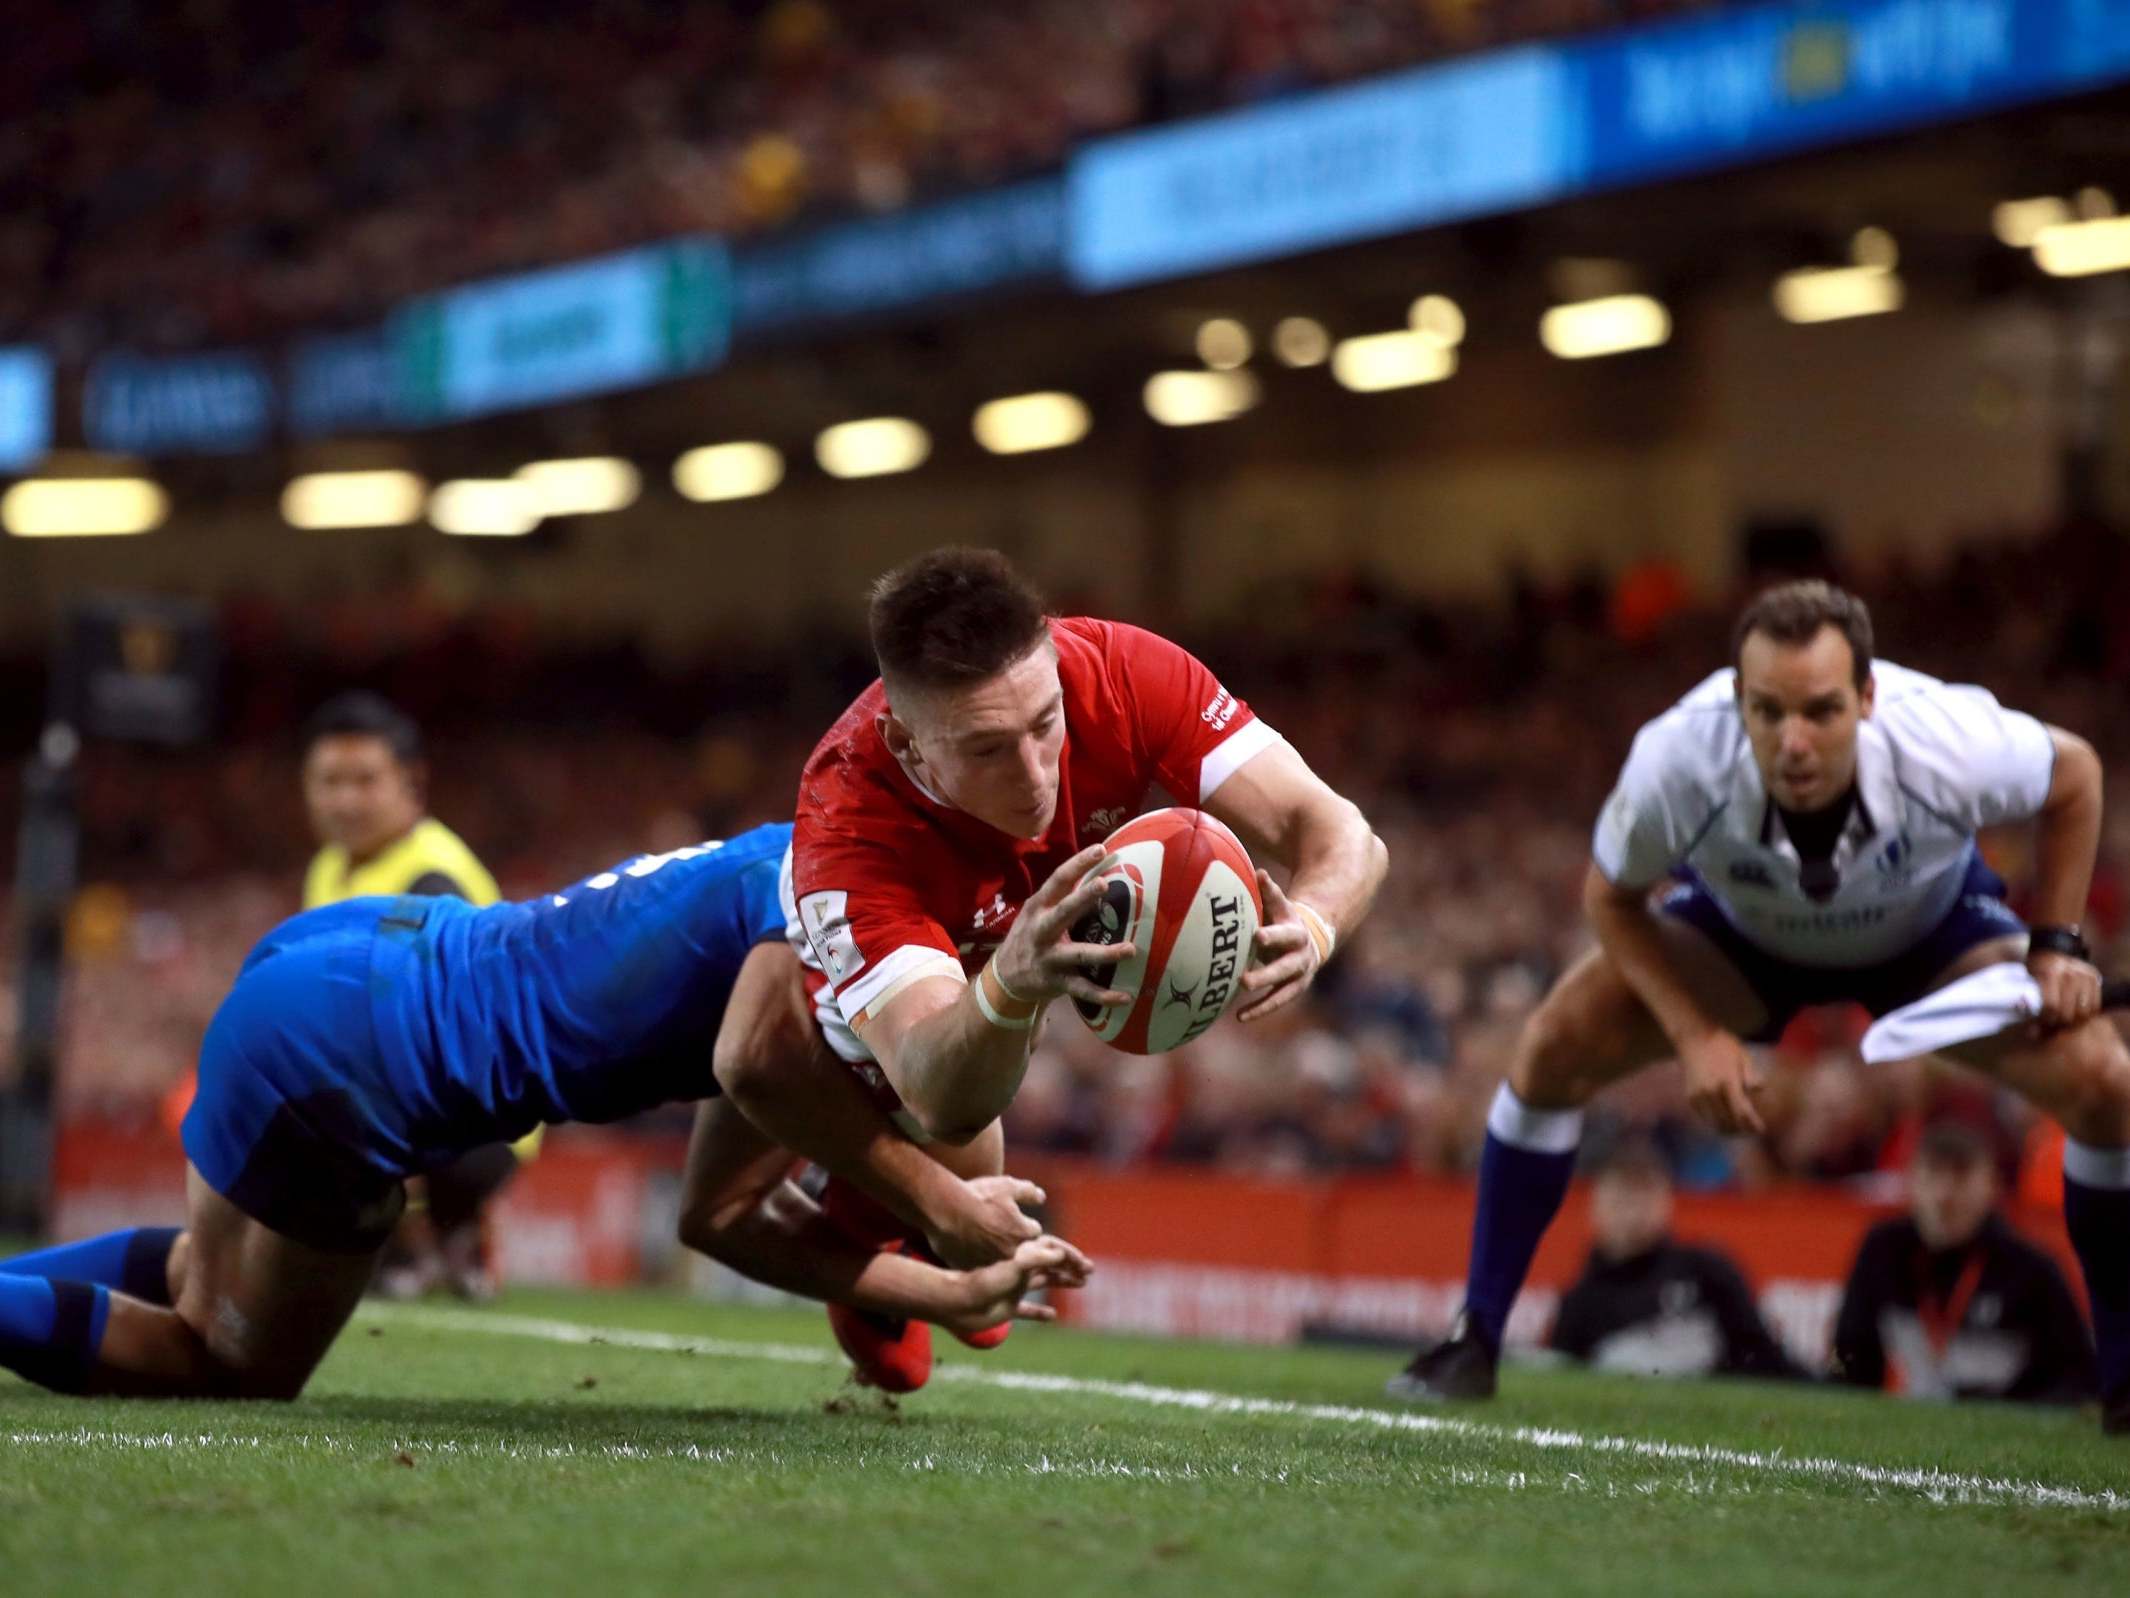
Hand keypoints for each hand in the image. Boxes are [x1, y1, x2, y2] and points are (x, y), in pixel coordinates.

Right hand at [923, 1174, 1043, 1268]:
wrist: (944, 1210)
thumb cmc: (978, 1196)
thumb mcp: (1008, 1186)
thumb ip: (1029, 1192)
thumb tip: (1041, 1197)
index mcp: (1024, 1234)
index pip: (1034, 1231)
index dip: (1023, 1222)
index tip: (1013, 1218)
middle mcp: (1011, 1254)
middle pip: (1021, 1251)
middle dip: (1015, 1242)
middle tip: (1000, 1229)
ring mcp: (991, 1265)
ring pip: (1001, 1262)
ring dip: (998, 1253)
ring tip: (984, 1239)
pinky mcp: (971, 1269)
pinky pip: (980, 1268)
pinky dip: (978, 1260)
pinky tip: (969, 1247)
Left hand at [939, 1235, 1093, 1337]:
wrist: (956, 1300)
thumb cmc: (983, 1279)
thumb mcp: (1014, 1265)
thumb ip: (1037, 1258)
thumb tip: (1060, 1252)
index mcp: (1022, 1257)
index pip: (1052, 1251)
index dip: (1070, 1257)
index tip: (1086, 1265)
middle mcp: (1019, 1270)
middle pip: (1050, 1265)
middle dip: (1070, 1267)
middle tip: (1089, 1273)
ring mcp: (1013, 1288)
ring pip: (1043, 1282)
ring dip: (1062, 1282)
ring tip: (1081, 1284)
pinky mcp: (1006, 1308)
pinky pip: (1027, 1309)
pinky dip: (1040, 1311)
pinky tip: (1053, 1315)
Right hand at [991, 844, 1137, 1009]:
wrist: (1004, 979)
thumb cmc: (1030, 936)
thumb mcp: (1037, 913)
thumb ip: (1062, 896)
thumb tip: (1101, 871)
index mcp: (1038, 908)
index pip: (1058, 880)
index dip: (1078, 864)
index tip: (1100, 849)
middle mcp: (1042, 931)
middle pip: (1063, 912)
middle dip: (1082, 898)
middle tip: (1104, 884)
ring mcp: (1049, 958)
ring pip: (1078, 955)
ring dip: (1105, 953)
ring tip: (1130, 950)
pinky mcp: (1056, 983)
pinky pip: (1083, 990)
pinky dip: (1105, 996)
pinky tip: (1126, 997)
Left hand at [1237, 871, 1323, 1021]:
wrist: (1312, 939)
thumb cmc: (1284, 919)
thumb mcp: (1279, 906)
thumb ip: (1268, 892)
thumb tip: (1257, 872)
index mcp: (1295, 933)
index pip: (1283, 933)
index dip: (1272, 935)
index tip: (1256, 936)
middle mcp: (1300, 957)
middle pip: (1284, 968)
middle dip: (1265, 975)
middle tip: (1243, 980)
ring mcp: (1298, 976)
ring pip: (1282, 991)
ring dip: (1263, 1002)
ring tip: (1242, 1011)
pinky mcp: (1292, 989)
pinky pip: (1276, 1002)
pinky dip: (1259, 1010)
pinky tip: (1240, 1017)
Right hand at [1679, 1028, 1764, 1135]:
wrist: (1693, 1037)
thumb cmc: (1722, 1044)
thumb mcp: (1743, 1055)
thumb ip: (1752, 1075)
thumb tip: (1760, 1091)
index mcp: (1727, 1082)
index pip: (1742, 1112)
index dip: (1752, 1124)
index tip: (1762, 1130)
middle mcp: (1711, 1093)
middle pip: (1729, 1122)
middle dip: (1742, 1130)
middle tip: (1752, 1131)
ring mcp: (1699, 1096)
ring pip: (1715, 1123)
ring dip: (1728, 1130)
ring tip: (1739, 1130)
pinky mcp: (1691, 1097)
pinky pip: (1705, 1117)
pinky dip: (1715, 1123)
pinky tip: (1724, 1121)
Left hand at [2028, 949, 2102, 1029]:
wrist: (2049, 948)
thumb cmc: (2035, 970)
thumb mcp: (2027, 983)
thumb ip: (2029, 1007)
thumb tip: (2033, 1034)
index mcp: (2048, 972)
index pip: (2051, 1006)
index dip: (2045, 1019)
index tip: (2040, 1021)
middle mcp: (2068, 972)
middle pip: (2068, 1012)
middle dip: (2058, 1022)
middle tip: (2051, 1022)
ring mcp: (2083, 974)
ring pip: (2083, 1011)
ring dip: (2072, 1020)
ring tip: (2063, 1019)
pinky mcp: (2094, 977)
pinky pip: (2095, 1005)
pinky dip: (2086, 1014)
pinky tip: (2075, 1013)